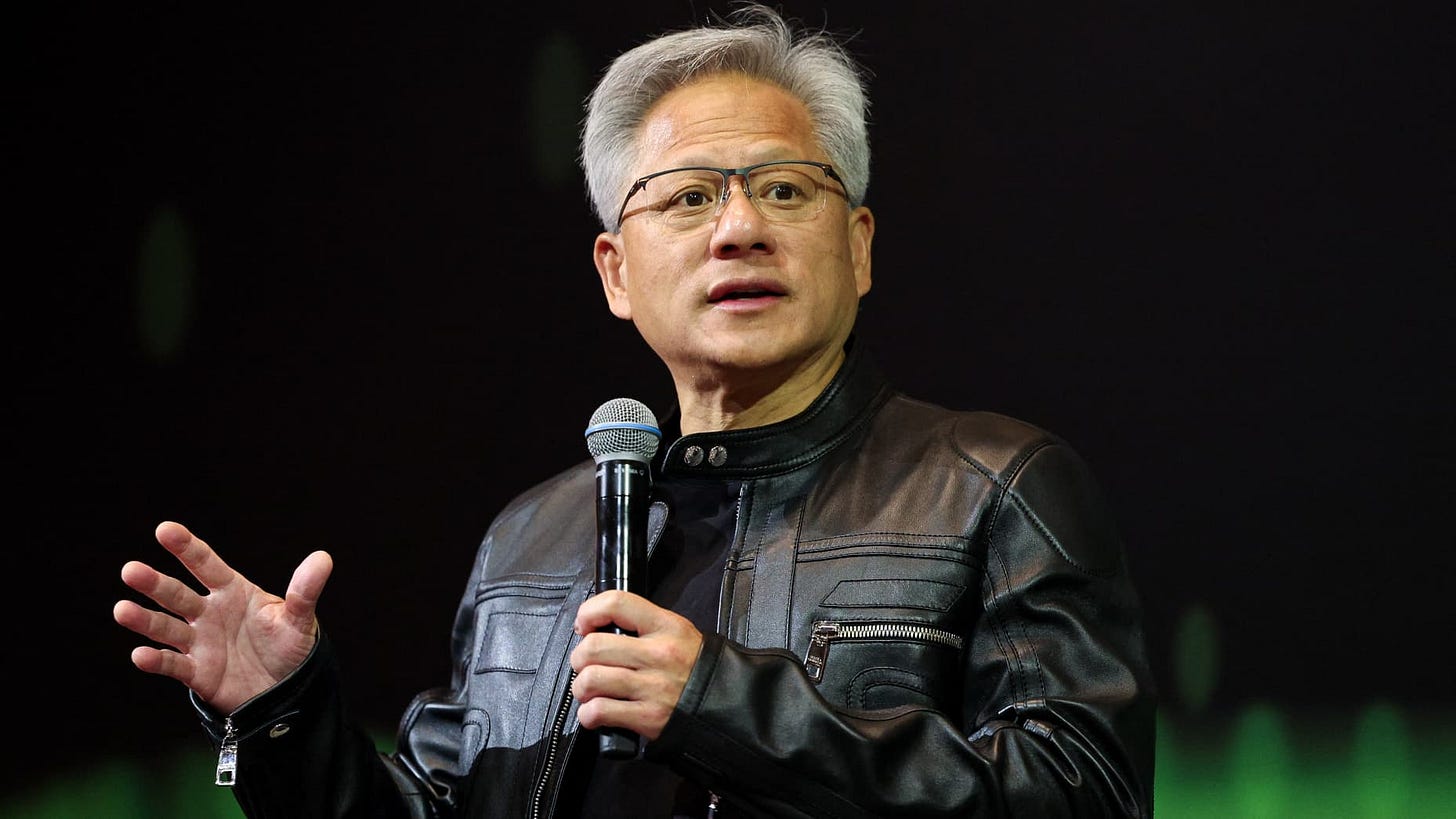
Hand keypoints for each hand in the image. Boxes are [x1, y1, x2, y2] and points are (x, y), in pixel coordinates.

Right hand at [113, 521, 332, 713]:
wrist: (287, 689)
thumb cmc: (290, 645)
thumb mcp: (299, 618)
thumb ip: (304, 591)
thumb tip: (323, 559)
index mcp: (232, 591)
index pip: (205, 564)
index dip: (186, 547)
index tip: (165, 529)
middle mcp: (209, 613)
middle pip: (177, 594)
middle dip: (154, 583)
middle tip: (130, 570)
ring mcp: (200, 642)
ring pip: (166, 627)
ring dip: (144, 620)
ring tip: (122, 609)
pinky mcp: (197, 672)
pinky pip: (173, 665)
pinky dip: (156, 661)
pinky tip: (140, 655)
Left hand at [570, 591, 702, 740]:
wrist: (729, 704)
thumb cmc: (698, 669)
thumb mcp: (679, 632)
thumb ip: (643, 625)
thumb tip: (600, 628)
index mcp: (666, 626)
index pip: (617, 603)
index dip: (589, 611)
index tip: (584, 624)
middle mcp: (658, 654)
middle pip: (593, 646)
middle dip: (579, 658)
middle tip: (584, 664)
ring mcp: (653, 687)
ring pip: (591, 680)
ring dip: (581, 688)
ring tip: (589, 690)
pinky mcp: (648, 717)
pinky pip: (600, 711)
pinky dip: (589, 714)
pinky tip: (596, 712)